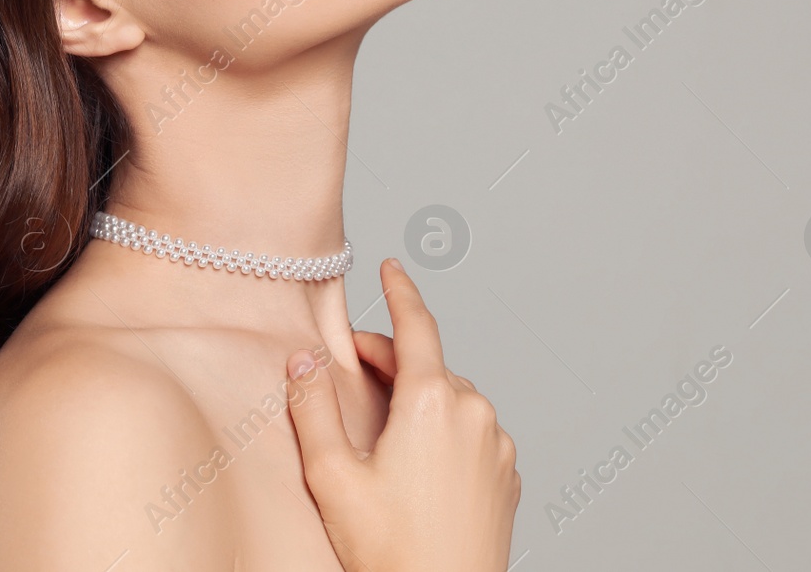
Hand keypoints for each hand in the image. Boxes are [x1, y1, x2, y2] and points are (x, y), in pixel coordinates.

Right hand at [285, 258, 520, 571]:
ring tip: (380, 429)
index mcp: (433, 403)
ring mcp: (498, 446)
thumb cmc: (393, 554)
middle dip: (390, 360)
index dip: (401, 291)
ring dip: (418, 397)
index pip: (417, 326)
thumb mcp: (333, 478)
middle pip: (428, 364)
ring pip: (452, 398)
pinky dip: (445, 428)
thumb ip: (313, 410)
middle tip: (350, 372)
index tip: (393, 267)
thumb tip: (303, 362)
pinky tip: (415, 462)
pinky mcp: (508, 475)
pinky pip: (473, 431)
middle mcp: (475, 414)